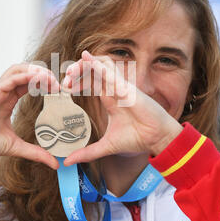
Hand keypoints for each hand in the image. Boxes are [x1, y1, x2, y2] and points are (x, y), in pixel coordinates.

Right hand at [0, 63, 60, 169]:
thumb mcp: (16, 147)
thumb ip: (36, 152)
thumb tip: (54, 163)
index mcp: (8, 100)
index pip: (28, 83)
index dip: (44, 82)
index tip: (58, 89)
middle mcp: (3, 92)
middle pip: (25, 72)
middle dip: (42, 73)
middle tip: (58, 82)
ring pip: (17, 70)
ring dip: (35, 70)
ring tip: (50, 78)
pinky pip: (10, 79)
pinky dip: (25, 76)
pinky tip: (38, 79)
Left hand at [62, 51, 182, 165]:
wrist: (155, 139)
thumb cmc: (136, 138)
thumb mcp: (106, 146)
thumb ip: (87, 152)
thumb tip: (67, 162)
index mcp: (109, 99)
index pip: (90, 83)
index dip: (77, 82)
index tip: (64, 89)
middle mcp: (114, 89)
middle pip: (93, 71)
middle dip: (77, 71)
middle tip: (64, 80)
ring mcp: (120, 86)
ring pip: (101, 65)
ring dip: (84, 64)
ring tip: (70, 71)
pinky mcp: (126, 87)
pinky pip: (110, 72)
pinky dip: (97, 64)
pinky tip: (86, 59)